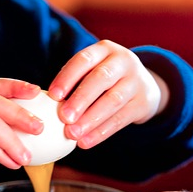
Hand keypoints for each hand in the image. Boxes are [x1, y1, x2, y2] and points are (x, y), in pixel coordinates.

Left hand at [48, 40, 168, 147]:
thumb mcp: (94, 70)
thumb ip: (74, 83)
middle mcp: (123, 61)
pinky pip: (121, 119)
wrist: (145, 86)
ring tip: (73, 134)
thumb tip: (48, 106)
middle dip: (80, 99)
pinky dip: (101, 132)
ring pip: (113, 100)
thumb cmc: (106, 80)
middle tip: (64, 118)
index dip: (67, 77)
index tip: (53, 96)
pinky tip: (86, 142)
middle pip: (101, 78)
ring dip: (90, 119)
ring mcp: (136, 81)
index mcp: (104, 49)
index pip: (84, 59)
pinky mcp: (143, 102)